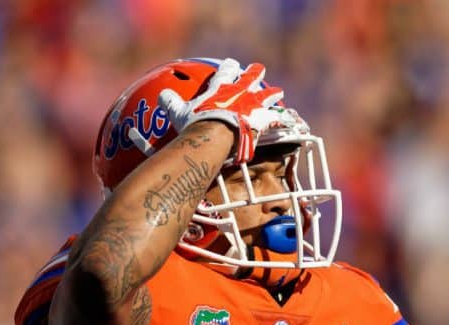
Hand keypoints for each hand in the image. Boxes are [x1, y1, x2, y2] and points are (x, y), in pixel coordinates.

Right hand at [157, 58, 283, 162]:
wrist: (214, 137)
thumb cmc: (195, 126)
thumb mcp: (178, 113)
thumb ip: (170, 102)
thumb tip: (161, 95)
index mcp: (219, 90)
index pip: (225, 73)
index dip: (229, 68)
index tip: (232, 63)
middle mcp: (238, 94)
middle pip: (250, 78)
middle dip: (254, 73)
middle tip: (258, 68)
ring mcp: (252, 107)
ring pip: (266, 96)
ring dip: (271, 93)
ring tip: (277, 90)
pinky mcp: (262, 121)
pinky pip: (276, 119)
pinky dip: (282, 118)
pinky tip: (287, 119)